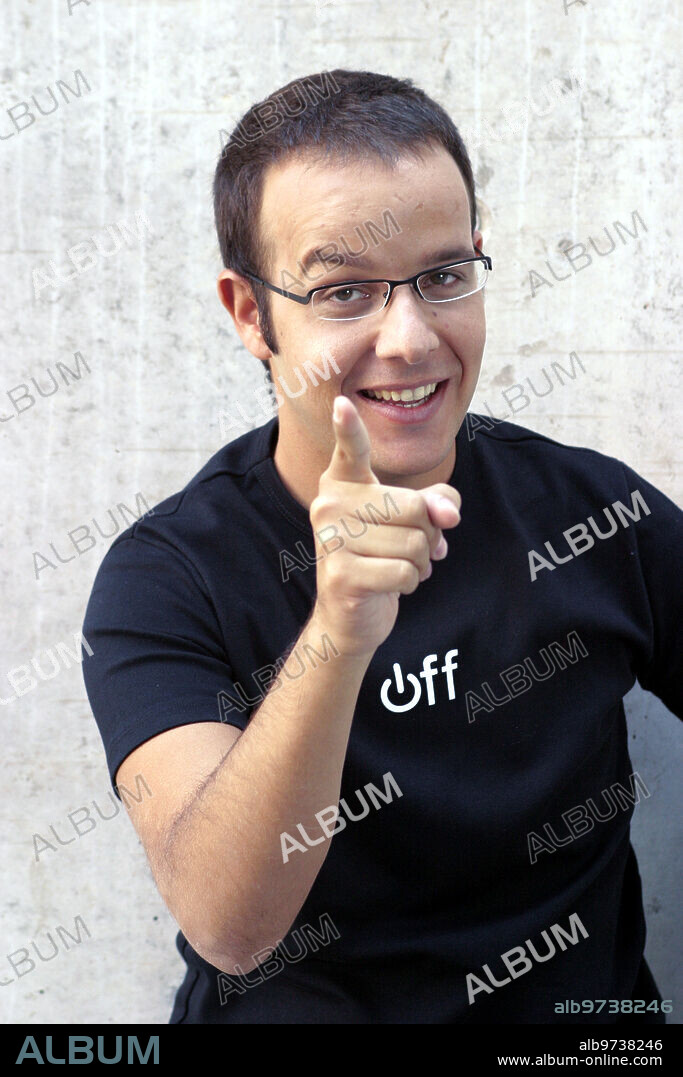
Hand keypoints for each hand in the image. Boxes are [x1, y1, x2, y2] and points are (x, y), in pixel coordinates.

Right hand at [309, 394, 461, 657]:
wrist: (349, 615)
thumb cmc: (382, 557)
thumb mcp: (412, 521)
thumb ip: (438, 503)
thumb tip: (447, 515)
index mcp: (342, 483)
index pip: (350, 449)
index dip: (348, 427)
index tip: (343, 404)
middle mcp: (329, 505)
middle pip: (414, 508)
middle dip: (427, 535)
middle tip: (410, 548)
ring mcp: (331, 540)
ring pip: (414, 543)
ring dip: (420, 562)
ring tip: (398, 567)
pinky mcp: (341, 574)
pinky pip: (405, 571)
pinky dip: (411, 583)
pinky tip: (390, 585)